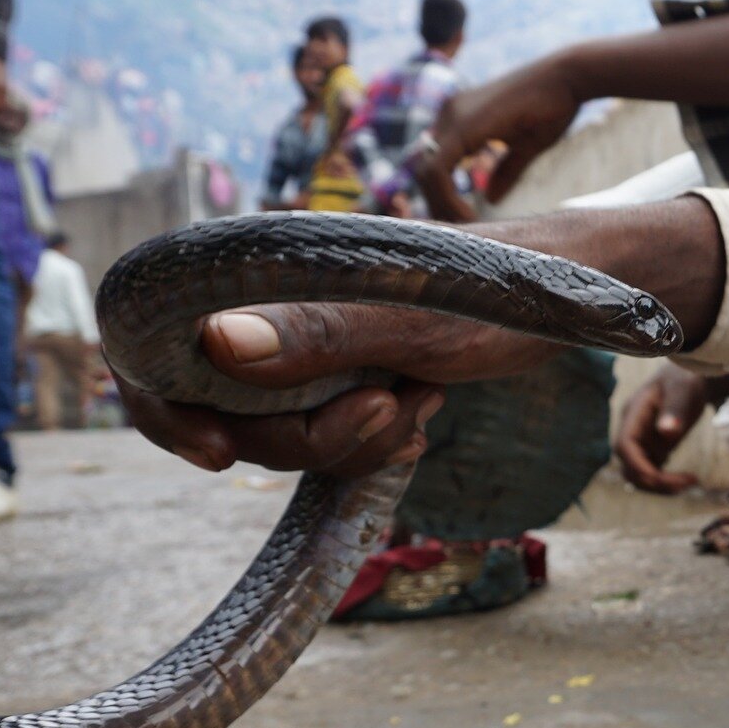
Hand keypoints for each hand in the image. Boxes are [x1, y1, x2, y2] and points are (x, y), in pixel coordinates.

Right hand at [122, 302, 562, 476]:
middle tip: (388, 412)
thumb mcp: (413, 318)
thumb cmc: (499, 287)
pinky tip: (418, 421)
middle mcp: (274, 305)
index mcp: (268, 272)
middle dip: (300, 437)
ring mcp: (310, 343)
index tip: (218, 455)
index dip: (167, 407)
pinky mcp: (346, 370)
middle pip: (227, 406)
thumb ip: (319, 330)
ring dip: (348, 440)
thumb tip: (214, 342)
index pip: (159, 343)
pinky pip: (325, 429)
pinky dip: (366, 440)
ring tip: (421, 406)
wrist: (569, 289)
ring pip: (282, 428)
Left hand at [419, 53, 581, 221]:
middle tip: (461, 230)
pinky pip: (438, 171)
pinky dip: (448, 198)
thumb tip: (491, 197)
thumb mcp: (525, 146)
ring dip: (441, 205)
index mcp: (461, 116)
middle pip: (423, 169)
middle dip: (437, 204)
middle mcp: (449, 113)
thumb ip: (504, 170)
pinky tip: (469, 215)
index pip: (434, 161)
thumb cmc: (554, 106)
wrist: (568, 77)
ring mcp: (452, 116)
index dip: (442, 194)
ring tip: (466, 227)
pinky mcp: (462, 126)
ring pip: (425, 173)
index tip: (464, 217)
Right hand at [613, 363, 714, 493]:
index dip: (637, 465)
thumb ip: (674, 410)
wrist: (688, 378)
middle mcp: (633, 431)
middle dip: (655, 480)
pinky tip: (689, 478)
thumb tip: (666, 431)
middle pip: (629, 466)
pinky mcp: (651, 450)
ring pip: (639, 475)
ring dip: (661, 485)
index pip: (624, 445)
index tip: (660, 477)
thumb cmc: (685, 380)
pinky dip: (666, 481)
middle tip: (688, 482)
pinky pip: (651, 473)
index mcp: (634, 414)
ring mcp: (641, 442)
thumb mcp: (683, 391)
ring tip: (691, 481)